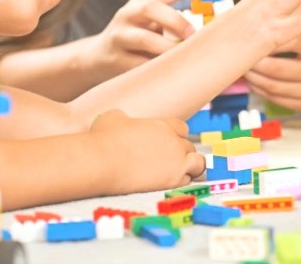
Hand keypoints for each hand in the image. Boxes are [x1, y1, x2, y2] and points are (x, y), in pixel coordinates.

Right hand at [89, 110, 204, 192]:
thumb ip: (124, 119)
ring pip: (198, 163)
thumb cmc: (104, 138)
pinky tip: (169, 184)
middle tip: (168, 162)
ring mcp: (176, 161)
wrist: (102, 162)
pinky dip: (181, 182)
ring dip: (191, 167)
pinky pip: (187, 181)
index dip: (177, 136)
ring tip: (179, 173)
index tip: (168, 143)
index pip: (182, 129)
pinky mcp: (172, 180)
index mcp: (162, 125)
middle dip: (182, 153)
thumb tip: (121, 121)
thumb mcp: (113, 118)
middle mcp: (173, 142)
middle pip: (190, 147)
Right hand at [93, 0, 214, 71]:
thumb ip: (174, 22)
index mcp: (142, 1)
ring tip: (181, 55)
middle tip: (192, 34)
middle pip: (150, 8)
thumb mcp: (151, 23)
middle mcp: (128, 13)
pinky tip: (167, 71)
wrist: (98, 57)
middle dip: (175, 20)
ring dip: (167, 47)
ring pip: (144, 38)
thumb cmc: (137, 38)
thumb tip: (211, 28)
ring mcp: (119, 35)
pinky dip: (155, 67)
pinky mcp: (115, 57)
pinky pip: (138, 63)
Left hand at [243, 33, 300, 111]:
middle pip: (277, 68)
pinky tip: (252, 80)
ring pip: (272, 86)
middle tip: (239, 54)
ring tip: (242, 68)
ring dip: (252, 78)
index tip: (251, 35)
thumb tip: (252, 26)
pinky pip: (274, 98)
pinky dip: (259, 89)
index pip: (292, 42)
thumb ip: (290, 31)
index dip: (268, 41)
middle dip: (254, 62)